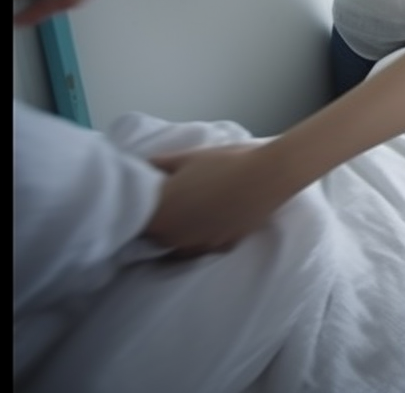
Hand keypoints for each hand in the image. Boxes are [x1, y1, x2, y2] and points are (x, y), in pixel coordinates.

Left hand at [143, 143, 284, 256]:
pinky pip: (203, 248)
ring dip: (179, 235)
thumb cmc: (226, 163)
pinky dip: (202, 238)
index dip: (140, 211)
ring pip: (179, 247)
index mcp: (161, 214)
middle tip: (168, 205)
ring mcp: (199, 245)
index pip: (136, 222)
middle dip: (159, 224)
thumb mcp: (188, 157)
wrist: (268, 175)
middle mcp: (176, 236)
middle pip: (156, 238)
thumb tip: (146, 166)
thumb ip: (161, 164)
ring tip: (190, 215)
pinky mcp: (222, 247)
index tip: (146, 201)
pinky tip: (210, 222)